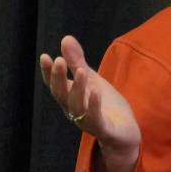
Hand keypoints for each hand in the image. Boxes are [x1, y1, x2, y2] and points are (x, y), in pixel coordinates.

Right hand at [39, 35, 140, 171]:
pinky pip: (95, 118)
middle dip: (58, 78)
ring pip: (77, 106)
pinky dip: (94, 105)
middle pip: (61, 95)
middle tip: (58, 60)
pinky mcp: (103, 129)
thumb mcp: (92, 79)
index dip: (48, 72)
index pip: (55, 85)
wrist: (125, 133)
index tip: (45, 56)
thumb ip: (77, 61)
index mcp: (69, 98)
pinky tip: (96, 90)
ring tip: (81, 70)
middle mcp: (74, 110)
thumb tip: (65, 38)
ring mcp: (87, 121)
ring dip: (78, 88)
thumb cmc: (105, 105)